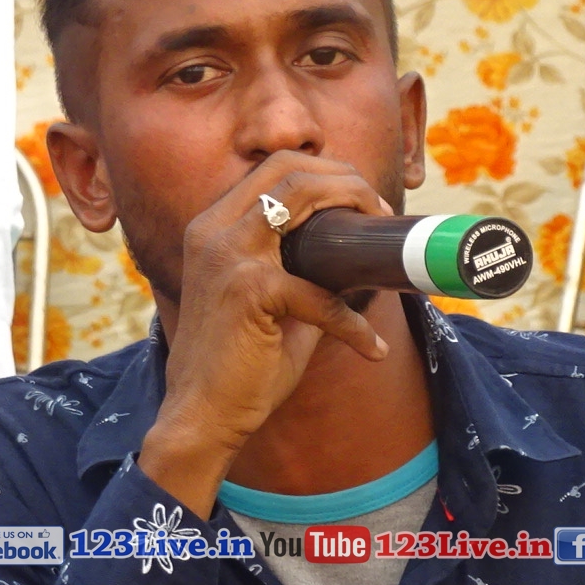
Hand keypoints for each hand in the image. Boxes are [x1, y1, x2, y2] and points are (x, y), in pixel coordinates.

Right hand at [138, 151, 392, 513]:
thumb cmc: (237, 365)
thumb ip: (297, 267)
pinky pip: (320, 292)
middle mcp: (212, 229)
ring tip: (384, 241)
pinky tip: (372, 349)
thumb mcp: (265, 299)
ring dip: (353, 207)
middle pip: (288, 167)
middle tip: (380, 215)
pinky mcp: (248, 288)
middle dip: (346, 179)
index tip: (363, 203)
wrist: (200, 417)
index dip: (326, 172)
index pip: (273, 167)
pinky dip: (352, 323)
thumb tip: (352, 254)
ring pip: (300, 195)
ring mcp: (227, 254)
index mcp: (212, 226)